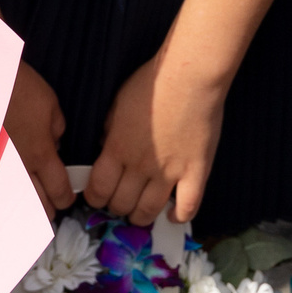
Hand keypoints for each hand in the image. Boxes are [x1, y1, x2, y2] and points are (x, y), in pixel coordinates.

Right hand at [7, 61, 75, 214]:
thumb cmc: (19, 89)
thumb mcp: (50, 105)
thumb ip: (57, 131)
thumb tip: (54, 146)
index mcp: (41, 154)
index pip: (59, 191)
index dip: (67, 198)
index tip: (68, 196)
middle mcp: (20, 168)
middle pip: (38, 206)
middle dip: (49, 207)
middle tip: (51, 200)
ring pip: (15, 202)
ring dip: (27, 204)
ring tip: (31, 200)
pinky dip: (6, 193)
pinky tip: (7, 189)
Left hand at [85, 53, 224, 225]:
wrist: (191, 76)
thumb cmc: (152, 83)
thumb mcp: (118, 102)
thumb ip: (109, 129)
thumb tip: (103, 147)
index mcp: (117, 148)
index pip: (99, 189)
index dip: (95, 198)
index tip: (97, 196)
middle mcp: (140, 166)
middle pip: (121, 204)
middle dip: (116, 207)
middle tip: (120, 202)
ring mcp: (170, 172)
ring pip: (149, 211)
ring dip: (141, 217)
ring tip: (140, 213)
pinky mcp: (196, 172)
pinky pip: (188, 206)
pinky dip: (179, 216)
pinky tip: (173, 214)